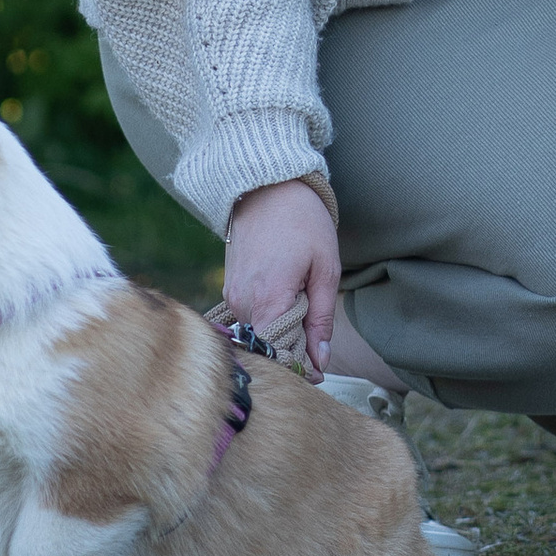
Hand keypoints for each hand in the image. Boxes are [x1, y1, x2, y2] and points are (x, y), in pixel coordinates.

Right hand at [222, 177, 340, 373]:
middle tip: (317, 340)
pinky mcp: (229, 287)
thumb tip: (320, 360)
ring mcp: (232, 294)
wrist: (268, 185)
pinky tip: (286, 298)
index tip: (319, 370)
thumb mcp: (325, 268)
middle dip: (293, 349)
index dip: (300, 366)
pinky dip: (268, 315)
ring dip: (281, 330)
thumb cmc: (303, 222)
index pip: (278, 355)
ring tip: (302, 308)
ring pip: (259, 331)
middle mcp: (243, 302)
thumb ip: (321, 318)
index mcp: (269, 299)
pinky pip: (251, 314)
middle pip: (268, 346)